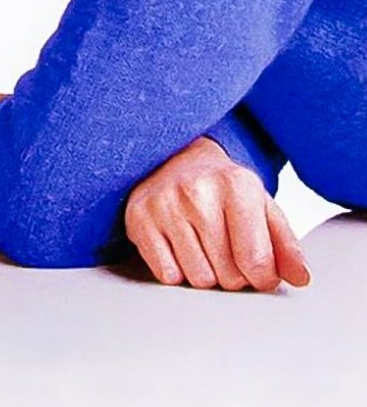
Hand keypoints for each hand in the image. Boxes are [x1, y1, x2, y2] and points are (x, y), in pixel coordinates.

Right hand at [124, 136, 310, 291]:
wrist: (178, 157)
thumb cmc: (224, 188)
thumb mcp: (261, 206)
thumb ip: (285, 244)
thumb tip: (300, 278)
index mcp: (236, 185)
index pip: (256, 261)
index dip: (262, 277)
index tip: (259, 270)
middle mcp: (197, 191)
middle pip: (227, 276)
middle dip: (233, 275)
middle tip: (227, 250)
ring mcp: (164, 203)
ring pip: (197, 280)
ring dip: (205, 274)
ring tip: (203, 246)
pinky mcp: (139, 217)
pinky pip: (167, 276)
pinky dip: (176, 270)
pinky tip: (179, 245)